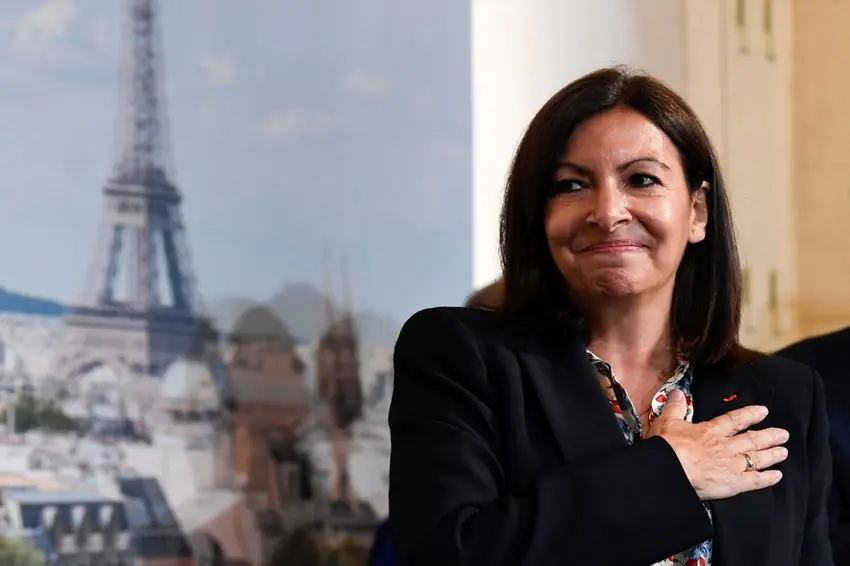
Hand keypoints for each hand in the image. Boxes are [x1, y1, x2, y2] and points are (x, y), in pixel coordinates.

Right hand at [647, 389, 788, 500]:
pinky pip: (755, 481)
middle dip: (769, 436)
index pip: (735, 420)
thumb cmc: (667, 447)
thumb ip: (675, 407)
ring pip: (757, 458)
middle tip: (784, 434)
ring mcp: (732, 465)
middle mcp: (727, 446)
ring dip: (772, 455)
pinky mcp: (734, 484)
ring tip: (784, 452)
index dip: (750, 415)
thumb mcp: (667, 422)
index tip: (763, 411)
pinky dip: (767, 479)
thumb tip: (677, 392)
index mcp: (711, 431)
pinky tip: (777, 477)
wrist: (669, 470)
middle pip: (752, 440)